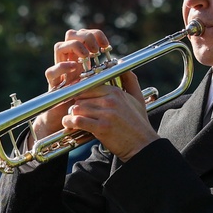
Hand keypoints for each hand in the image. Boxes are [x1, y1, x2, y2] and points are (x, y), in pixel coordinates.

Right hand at [31, 28, 110, 139]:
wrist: (69, 125)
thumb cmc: (88, 107)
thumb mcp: (102, 88)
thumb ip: (110, 76)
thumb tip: (124, 65)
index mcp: (82, 60)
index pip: (86, 36)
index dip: (96, 35)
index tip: (107, 45)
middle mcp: (69, 62)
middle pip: (71, 35)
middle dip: (84, 36)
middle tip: (96, 49)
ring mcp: (59, 73)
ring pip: (59, 47)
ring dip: (74, 47)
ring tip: (86, 56)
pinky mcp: (52, 85)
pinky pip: (51, 71)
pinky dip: (61, 67)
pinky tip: (74, 68)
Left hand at [32, 29, 157, 160]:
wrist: (143, 145)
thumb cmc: (139, 124)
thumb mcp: (138, 99)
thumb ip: (131, 81)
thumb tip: (124, 67)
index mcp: (116, 92)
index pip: (89, 87)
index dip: (80, 94)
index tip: (77, 101)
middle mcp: (110, 100)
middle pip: (81, 97)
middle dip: (75, 106)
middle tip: (73, 113)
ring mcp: (106, 114)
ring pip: (77, 108)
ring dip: (71, 115)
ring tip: (70, 120)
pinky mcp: (101, 127)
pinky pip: (78, 121)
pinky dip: (70, 123)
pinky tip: (69, 125)